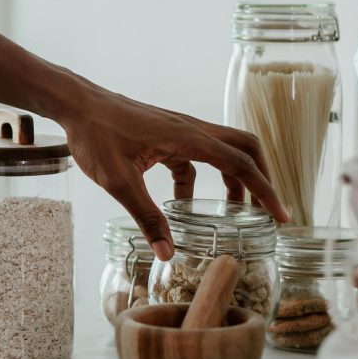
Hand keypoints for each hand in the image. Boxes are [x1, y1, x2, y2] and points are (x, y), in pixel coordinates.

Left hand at [62, 81, 288, 259]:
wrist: (76, 105)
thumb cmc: (95, 135)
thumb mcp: (118, 182)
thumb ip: (146, 217)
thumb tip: (168, 253)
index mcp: (187, 137)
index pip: (241, 164)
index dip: (265, 191)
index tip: (281, 216)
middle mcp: (190, 129)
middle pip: (245, 149)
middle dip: (260, 180)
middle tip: (264, 212)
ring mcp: (178, 130)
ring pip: (221, 151)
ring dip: (231, 180)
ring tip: (231, 214)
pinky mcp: (164, 134)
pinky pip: (194, 157)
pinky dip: (197, 180)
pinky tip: (182, 204)